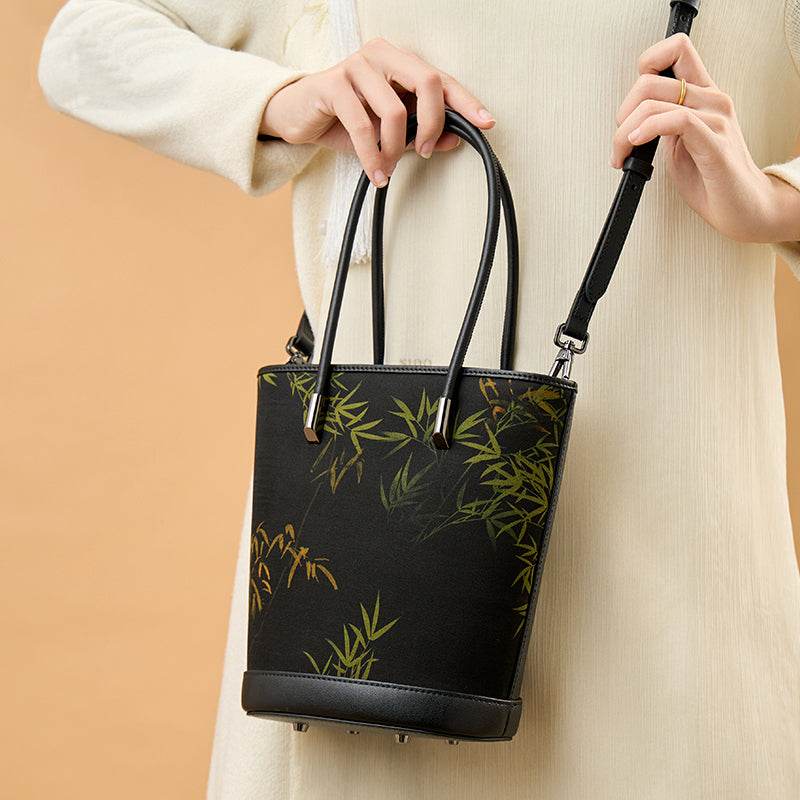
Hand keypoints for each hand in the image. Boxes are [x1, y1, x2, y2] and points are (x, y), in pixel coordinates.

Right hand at [260, 37, 494, 187]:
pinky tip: (376, 174)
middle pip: (427, 82)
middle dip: (433, 123)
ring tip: (387, 169)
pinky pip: (363, 126)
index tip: (486, 123)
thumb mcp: (388, 132)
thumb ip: (420, 133)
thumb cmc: (345, 122)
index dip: (466, 101)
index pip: (441, 78)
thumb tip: (455, 140)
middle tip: (425, 152)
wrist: (297, 117)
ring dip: (395, 149)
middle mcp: (381, 55)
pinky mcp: (332, 84)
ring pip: (395, 110)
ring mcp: (355, 65)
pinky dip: (372, 156)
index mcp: (399, 61)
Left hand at [611, 33, 799, 243]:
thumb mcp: (678, 145)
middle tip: (621, 139)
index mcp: (703, 95)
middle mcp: (711, 100)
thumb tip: (631, 121)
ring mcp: (715, 119)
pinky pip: (677, 121)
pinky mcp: (714, 143)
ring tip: (622, 152)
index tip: (631, 102)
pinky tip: (636, 144)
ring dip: (625, 130)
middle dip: (623, 111)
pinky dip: (647, 130)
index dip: (646, 64)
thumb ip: (661, 125)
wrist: (743, 208)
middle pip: (651, 79)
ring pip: (654, 101)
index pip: (677, 49)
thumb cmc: (711, 180)